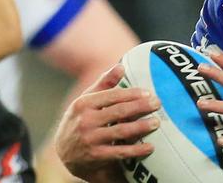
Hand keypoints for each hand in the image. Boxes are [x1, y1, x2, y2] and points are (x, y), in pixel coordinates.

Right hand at [54, 64, 160, 181]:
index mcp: (84, 104)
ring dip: (141, 127)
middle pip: (119, 111)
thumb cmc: (81, 120)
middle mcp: (85, 121)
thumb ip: (105, 83)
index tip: (149, 93)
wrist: (65, 154)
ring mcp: (90, 140)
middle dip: (141, 107)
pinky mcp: (95, 157)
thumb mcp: (87, 100)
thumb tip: (121, 66)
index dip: (132, 94)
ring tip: (156, 122)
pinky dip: (136, 150)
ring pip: (121, 131)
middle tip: (158, 104)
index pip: (112, 96)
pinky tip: (150, 147)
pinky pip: (120, 152)